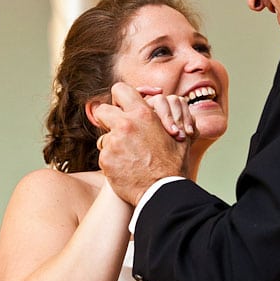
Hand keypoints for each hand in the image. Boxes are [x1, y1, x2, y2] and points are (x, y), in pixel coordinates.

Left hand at [93, 83, 191, 205]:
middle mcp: (125, 124)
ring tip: (129, 156)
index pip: (120, 90)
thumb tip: (168, 110)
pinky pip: (104, 155)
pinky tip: (126, 167)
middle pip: (102, 111)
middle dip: (107, 120)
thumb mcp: (178, 135)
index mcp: (144, 114)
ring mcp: (113, 142)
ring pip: (103, 136)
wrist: (163, 190)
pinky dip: (112, 161)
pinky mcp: (105, 159)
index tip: (122, 108)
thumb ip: (167, 119)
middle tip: (118, 132)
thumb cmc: (173, 164)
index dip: (119, 99)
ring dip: (112, 144)